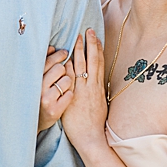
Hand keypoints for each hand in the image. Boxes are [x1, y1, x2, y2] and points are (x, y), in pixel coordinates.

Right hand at [38, 46, 74, 131]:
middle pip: (59, 68)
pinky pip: (70, 94)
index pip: (48, 61)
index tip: (64, 52)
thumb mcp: (37, 80)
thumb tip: (52, 48)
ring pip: (67, 80)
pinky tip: (63, 98)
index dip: (58, 55)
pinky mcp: (55, 110)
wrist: (33, 122)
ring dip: (67, 83)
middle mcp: (38, 89)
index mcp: (33, 79)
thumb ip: (44, 64)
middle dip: (63, 70)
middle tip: (60, 75)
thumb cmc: (37, 96)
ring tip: (60, 89)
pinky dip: (69, 94)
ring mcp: (46, 100)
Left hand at [62, 28, 108, 151]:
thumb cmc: (94, 123)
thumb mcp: (99, 103)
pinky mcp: (74, 97)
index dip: (97, 49)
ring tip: (79, 38)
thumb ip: (96, 92)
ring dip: (80, 51)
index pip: (99, 63)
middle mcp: (92, 86)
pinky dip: (70, 67)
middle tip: (88, 31)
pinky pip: (72, 79)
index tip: (95, 38)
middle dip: (91, 44)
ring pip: (83, 66)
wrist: (91, 136)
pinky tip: (67, 58)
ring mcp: (83, 91)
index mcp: (98, 87)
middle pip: (93, 60)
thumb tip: (95, 83)